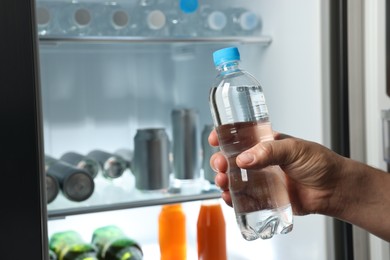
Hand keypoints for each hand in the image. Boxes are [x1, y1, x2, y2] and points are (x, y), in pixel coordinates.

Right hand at [209, 130, 345, 215]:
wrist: (334, 189)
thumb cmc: (319, 163)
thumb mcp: (294, 149)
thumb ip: (269, 152)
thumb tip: (244, 159)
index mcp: (266, 143)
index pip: (241, 136)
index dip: (225, 136)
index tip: (215, 138)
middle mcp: (261, 160)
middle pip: (232, 158)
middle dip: (221, 160)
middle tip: (221, 164)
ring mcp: (261, 179)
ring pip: (234, 178)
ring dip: (224, 179)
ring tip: (223, 181)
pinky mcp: (264, 197)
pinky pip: (244, 198)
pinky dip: (233, 198)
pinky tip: (229, 197)